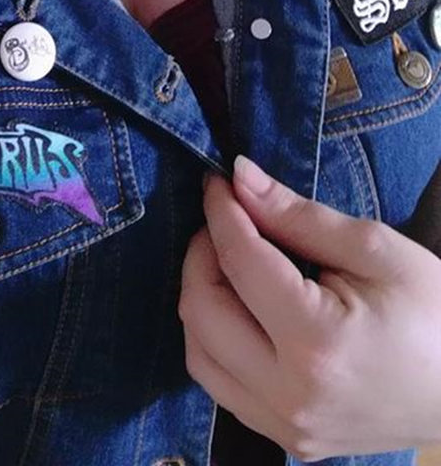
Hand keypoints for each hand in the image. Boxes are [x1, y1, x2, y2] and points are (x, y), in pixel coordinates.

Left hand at [179, 156, 440, 460]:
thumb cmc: (434, 313)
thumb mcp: (374, 250)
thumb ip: (298, 215)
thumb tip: (240, 177)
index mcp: (317, 341)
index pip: (239, 261)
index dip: (220, 212)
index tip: (219, 181)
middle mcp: (290, 393)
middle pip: (200, 309)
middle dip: (202, 252)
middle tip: (227, 219)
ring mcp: (286, 426)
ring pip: (199, 353)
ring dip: (202, 297)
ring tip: (233, 261)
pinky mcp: (288, 441)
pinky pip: (223, 386)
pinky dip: (217, 340)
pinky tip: (245, 310)